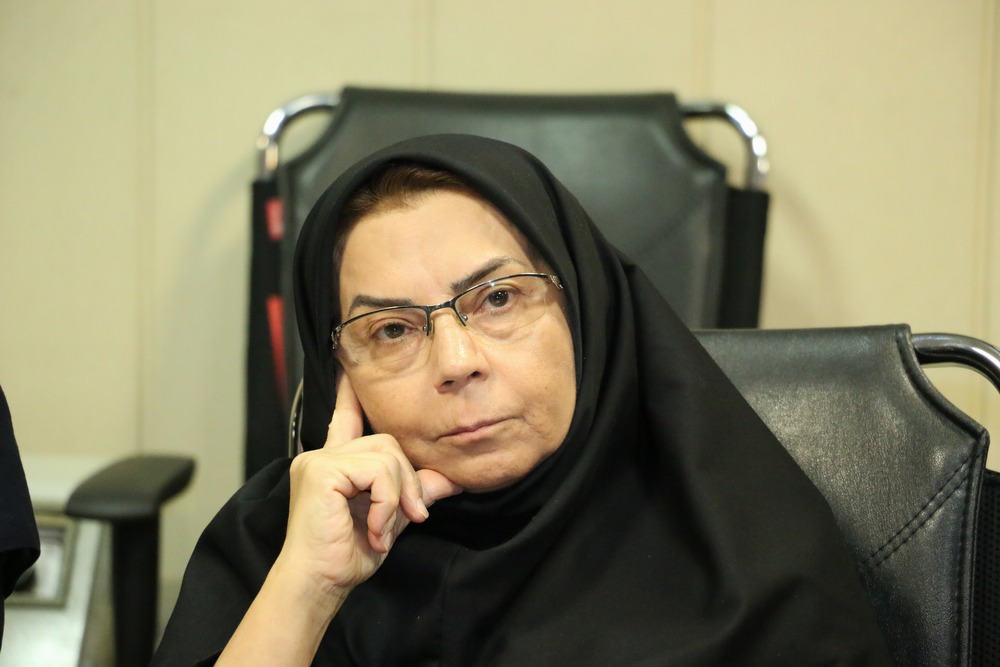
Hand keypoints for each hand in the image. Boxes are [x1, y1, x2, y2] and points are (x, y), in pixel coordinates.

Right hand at [279, 372, 462, 597]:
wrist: (319, 584)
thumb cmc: (345, 557)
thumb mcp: (391, 519)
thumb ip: (415, 493)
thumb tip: (453, 479)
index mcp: (334, 464)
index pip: (345, 418)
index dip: (351, 394)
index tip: (349, 368)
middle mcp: (322, 456)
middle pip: (387, 442)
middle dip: (408, 480)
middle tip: (413, 516)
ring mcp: (320, 461)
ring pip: (387, 455)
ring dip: (398, 496)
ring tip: (385, 529)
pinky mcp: (323, 470)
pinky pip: (378, 472)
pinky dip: (387, 502)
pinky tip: (374, 530)